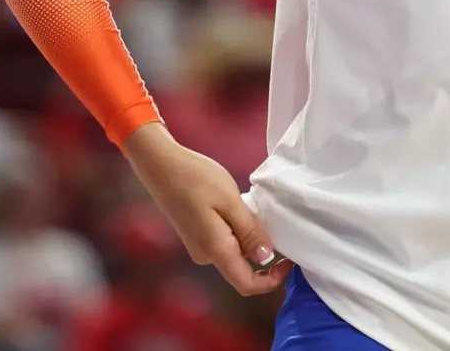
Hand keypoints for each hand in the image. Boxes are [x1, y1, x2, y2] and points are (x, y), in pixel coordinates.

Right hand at [123, 123, 288, 295]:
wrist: (161, 166)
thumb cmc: (196, 179)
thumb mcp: (230, 201)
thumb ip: (249, 231)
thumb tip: (266, 258)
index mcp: (215, 250)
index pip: (246, 284)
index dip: (271, 280)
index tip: (289, 259)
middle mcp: (206, 255)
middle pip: (242, 268)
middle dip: (263, 253)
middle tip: (274, 222)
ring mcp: (199, 246)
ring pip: (234, 253)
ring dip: (250, 238)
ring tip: (254, 208)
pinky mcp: (196, 235)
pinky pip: (225, 242)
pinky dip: (238, 230)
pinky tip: (238, 207)